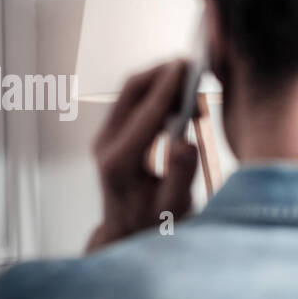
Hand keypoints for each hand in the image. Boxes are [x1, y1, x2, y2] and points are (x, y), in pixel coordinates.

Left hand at [86, 59, 198, 252]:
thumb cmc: (153, 225)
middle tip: (191, 64)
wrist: (127, 234)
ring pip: (131, 93)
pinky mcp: (112, 135)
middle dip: (161, 73)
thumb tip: (186, 144)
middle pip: (131, 91)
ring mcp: (105, 138)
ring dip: (160, 82)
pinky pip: (133, 103)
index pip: (146, 113)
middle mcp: (106, 145)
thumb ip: (180, 177)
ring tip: (192, 83)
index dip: (168, 86)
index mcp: (120, 162)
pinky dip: (156, 93)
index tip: (187, 66)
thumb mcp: (172, 210)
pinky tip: (180, 100)